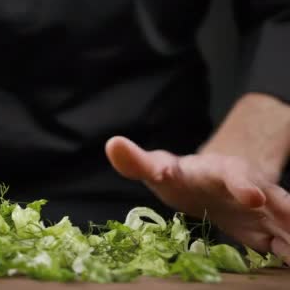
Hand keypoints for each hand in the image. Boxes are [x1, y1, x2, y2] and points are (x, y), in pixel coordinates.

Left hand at [105, 136, 289, 262]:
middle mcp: (250, 187)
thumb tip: (112, 144)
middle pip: (275, 200)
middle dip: (288, 212)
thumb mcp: (159, 167)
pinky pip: (285, 241)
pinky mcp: (268, 230)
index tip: (253, 196)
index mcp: (220, 171)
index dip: (243, 184)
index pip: (233, 174)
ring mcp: (264, 210)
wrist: (207, 183)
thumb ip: (137, 162)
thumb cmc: (181, 175)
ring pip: (287, 221)